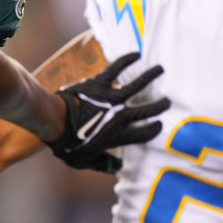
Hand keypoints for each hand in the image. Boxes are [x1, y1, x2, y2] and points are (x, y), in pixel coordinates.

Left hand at [50, 52, 169, 172]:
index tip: (159, 124)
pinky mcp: (99, 83)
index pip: (144, 134)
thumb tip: (117, 167)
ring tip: (160, 69)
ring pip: (137, 85)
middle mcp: (120, 116)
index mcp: (119, 136)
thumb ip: (103, 163)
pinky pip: (116, 68)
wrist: (54, 121)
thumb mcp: (85, 160)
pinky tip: (136, 54)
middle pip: (146, 110)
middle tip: (168, 101)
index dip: (154, 129)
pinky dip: (126, 60)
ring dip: (150, 76)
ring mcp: (110, 98)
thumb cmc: (67, 144)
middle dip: (159, 105)